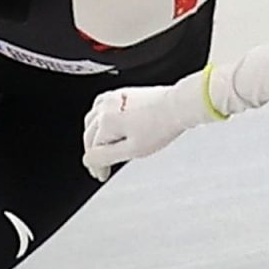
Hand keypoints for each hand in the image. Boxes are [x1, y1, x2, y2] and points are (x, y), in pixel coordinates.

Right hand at [81, 73, 225, 180]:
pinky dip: (99, 119)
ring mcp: (114, 98)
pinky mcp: (122, 93)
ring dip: (94, 136)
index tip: (102, 175)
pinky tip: (105, 123)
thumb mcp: (133, 150)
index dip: (97, 167)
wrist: (179, 106)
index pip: (93, 150)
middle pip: (90, 135)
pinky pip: (100, 107)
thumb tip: (88, 160)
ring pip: (92, 120)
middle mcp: (106, 107)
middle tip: (101, 167)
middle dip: (94, 153)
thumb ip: (106, 157)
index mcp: (107, 122)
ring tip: (102, 148)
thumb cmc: (162, 126)